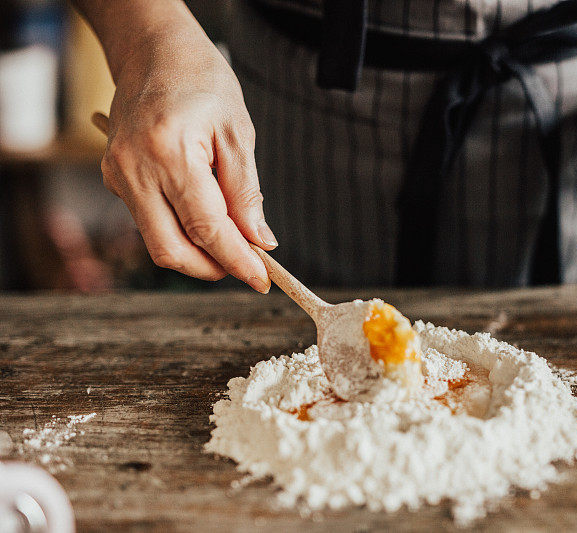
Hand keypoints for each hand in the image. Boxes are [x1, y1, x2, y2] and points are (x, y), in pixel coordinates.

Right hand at [99, 31, 275, 291]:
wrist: (155, 54)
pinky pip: (150, 221)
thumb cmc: (203, 85)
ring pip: (158, 241)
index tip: (262, 281)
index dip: (237, 261)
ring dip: (197, 252)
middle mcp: (136, 169)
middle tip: (246, 266)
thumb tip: (259, 241)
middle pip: (172, 250)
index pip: (206, 228)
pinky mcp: (114, 178)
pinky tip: (205, 216)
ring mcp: (118, 175)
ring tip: (231, 240)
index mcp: (171, 153)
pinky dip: (180, 230)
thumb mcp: (237, 134)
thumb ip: (246, 192)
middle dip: (212, 269)